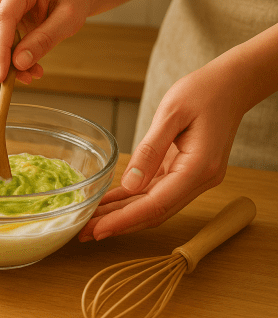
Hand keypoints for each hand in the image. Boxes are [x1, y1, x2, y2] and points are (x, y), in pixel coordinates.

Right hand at [0, 0, 89, 83]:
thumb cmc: (72, 2)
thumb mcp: (68, 21)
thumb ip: (44, 41)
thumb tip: (19, 63)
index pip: (3, 19)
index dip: (0, 50)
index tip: (0, 76)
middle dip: (1, 58)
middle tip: (21, 79)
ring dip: (5, 59)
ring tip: (30, 73)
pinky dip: (7, 55)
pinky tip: (26, 63)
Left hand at [78, 62, 245, 241]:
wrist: (231, 85)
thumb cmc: (203, 92)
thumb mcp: (171, 113)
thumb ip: (150, 150)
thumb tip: (129, 184)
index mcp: (198, 169)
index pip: (156, 205)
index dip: (125, 220)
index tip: (99, 230)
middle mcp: (199, 180)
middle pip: (154, 213)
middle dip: (119, 225)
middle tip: (85, 233)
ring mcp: (194, 179)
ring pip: (153, 206)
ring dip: (123, 215)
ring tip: (91, 222)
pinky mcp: (185, 172)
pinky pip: (155, 192)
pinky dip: (132, 199)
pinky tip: (110, 204)